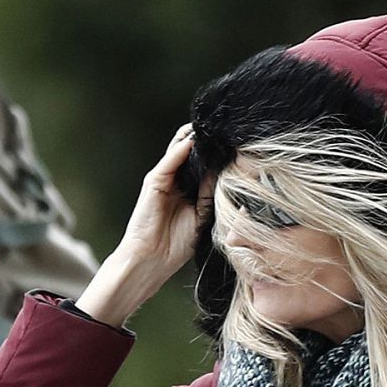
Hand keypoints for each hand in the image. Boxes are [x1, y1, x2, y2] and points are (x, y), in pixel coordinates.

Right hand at [76, 124, 215, 325]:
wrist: (152, 260)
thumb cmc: (175, 245)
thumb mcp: (202, 216)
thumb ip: (210, 195)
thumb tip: (226, 175)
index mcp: (187, 190)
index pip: (202, 164)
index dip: (216, 154)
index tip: (234, 143)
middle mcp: (175, 181)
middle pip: (190, 152)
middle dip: (205, 141)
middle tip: (224, 129)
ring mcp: (163, 180)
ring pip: (179, 151)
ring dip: (193, 138)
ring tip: (210, 126)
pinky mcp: (154, 182)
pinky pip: (169, 161)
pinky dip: (180, 150)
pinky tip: (193, 141)